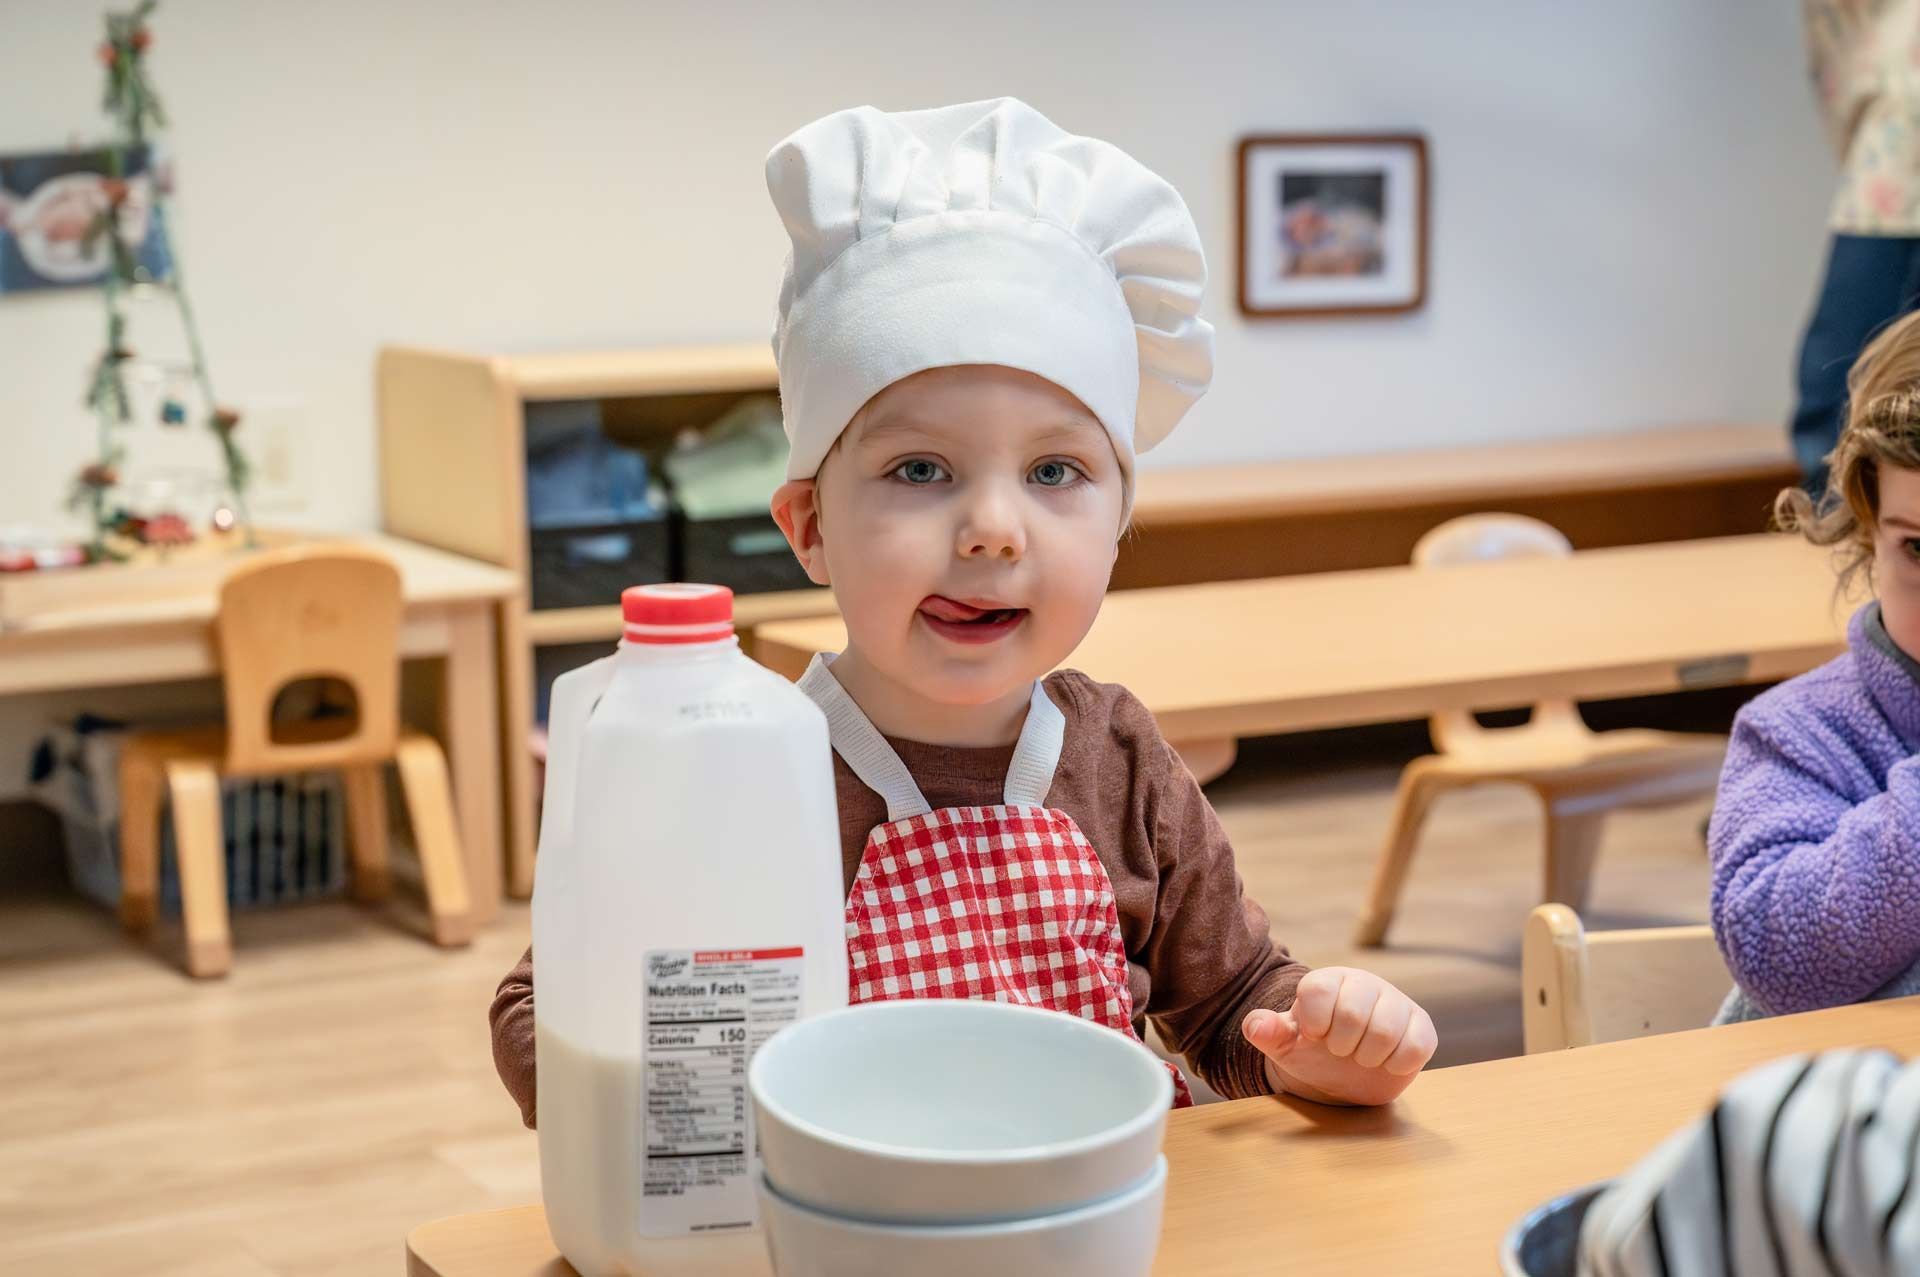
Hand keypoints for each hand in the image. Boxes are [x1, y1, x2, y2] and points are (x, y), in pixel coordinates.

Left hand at [1242, 967, 1435, 1106]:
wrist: (1345, 1076)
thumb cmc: (1312, 1052)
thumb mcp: (1284, 1044)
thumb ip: (1267, 1032)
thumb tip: (1254, 1025)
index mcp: (1329, 981)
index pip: (1319, 990)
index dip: (1314, 1021)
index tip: (1314, 1035)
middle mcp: (1365, 985)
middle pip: (1354, 1013)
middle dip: (1341, 1044)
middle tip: (1339, 1050)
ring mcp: (1397, 1004)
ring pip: (1386, 1030)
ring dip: (1368, 1056)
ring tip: (1361, 1057)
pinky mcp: (1421, 1027)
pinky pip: (1417, 1046)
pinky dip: (1397, 1064)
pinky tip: (1386, 1063)